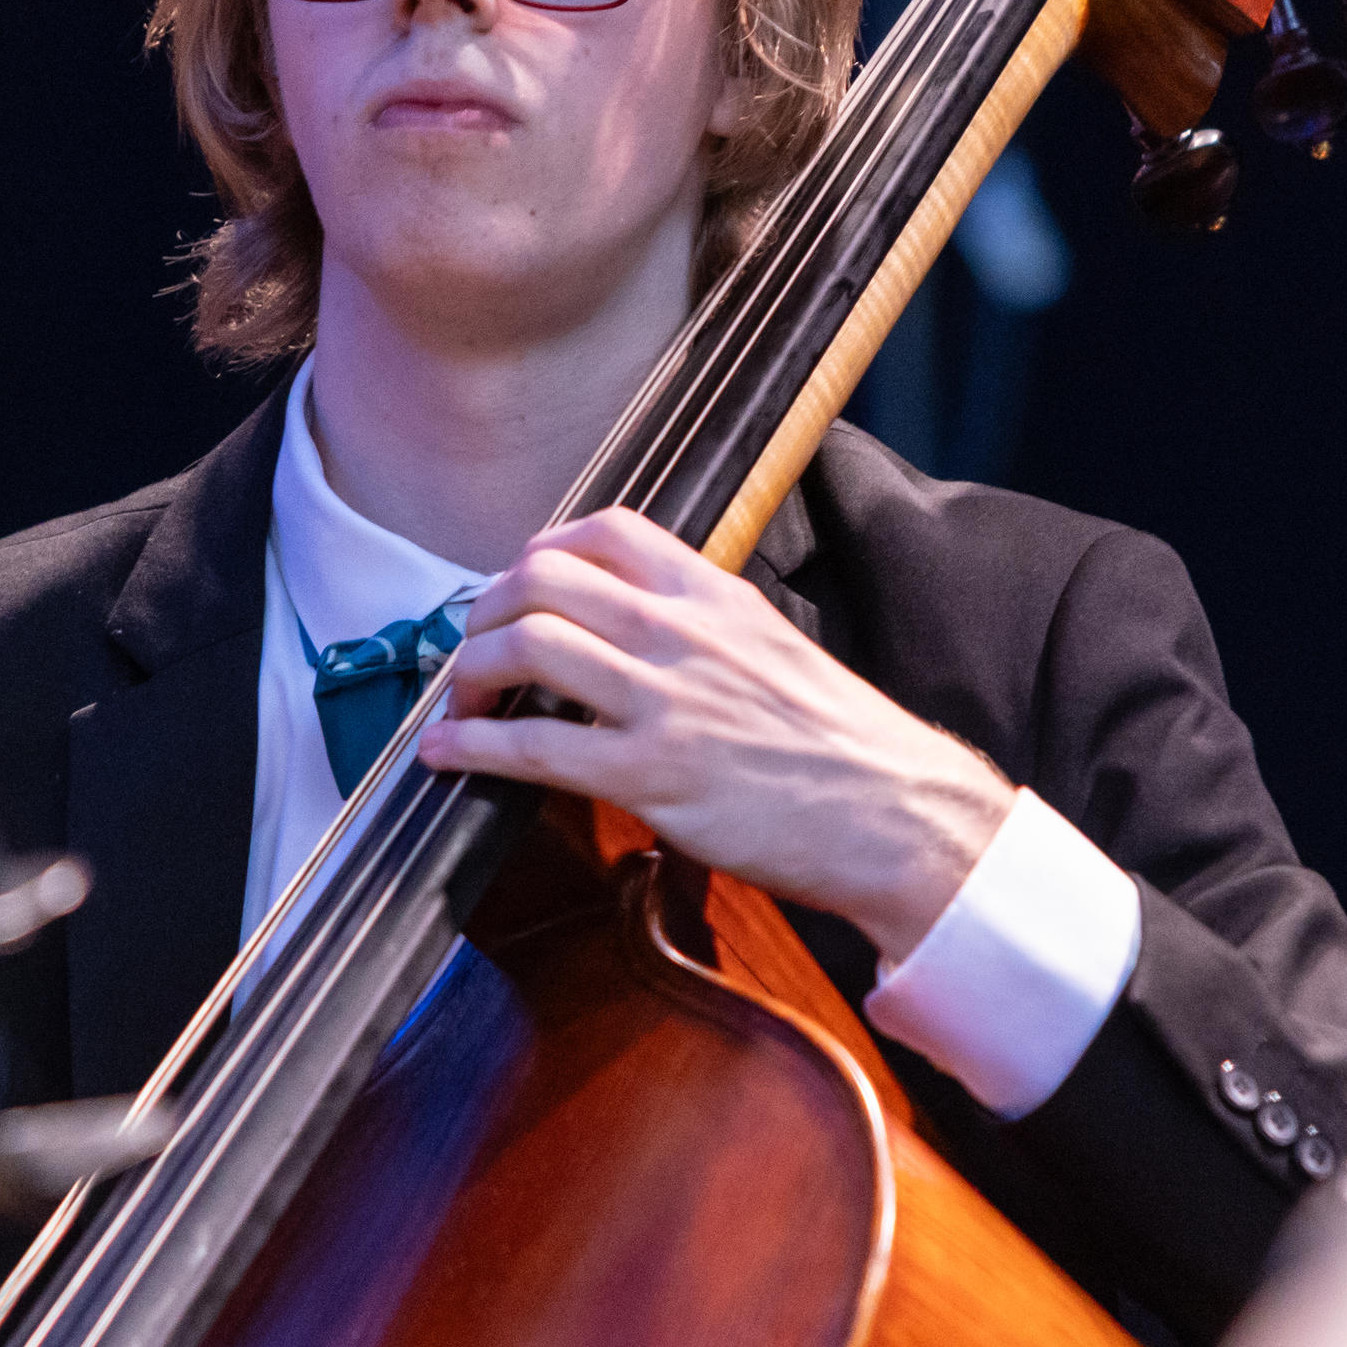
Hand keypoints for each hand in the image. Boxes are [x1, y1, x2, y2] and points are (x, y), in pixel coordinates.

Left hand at [414, 507, 1017, 961]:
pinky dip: (471, 744)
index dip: (541, 553)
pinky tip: (448, 753)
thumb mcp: (778, 648)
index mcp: (716, 595)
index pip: (606, 530)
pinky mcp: (650, 777)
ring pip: (525, 647)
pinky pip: (531, 746)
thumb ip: (706, 629)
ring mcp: (664, 702)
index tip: (519, 588)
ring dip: (471, 672)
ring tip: (463, 701)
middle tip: (476, 649)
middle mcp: (683, 633)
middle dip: (486, 611)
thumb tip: (636, 635)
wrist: (898, 816)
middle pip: (543, 579)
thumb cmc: (844, 746)